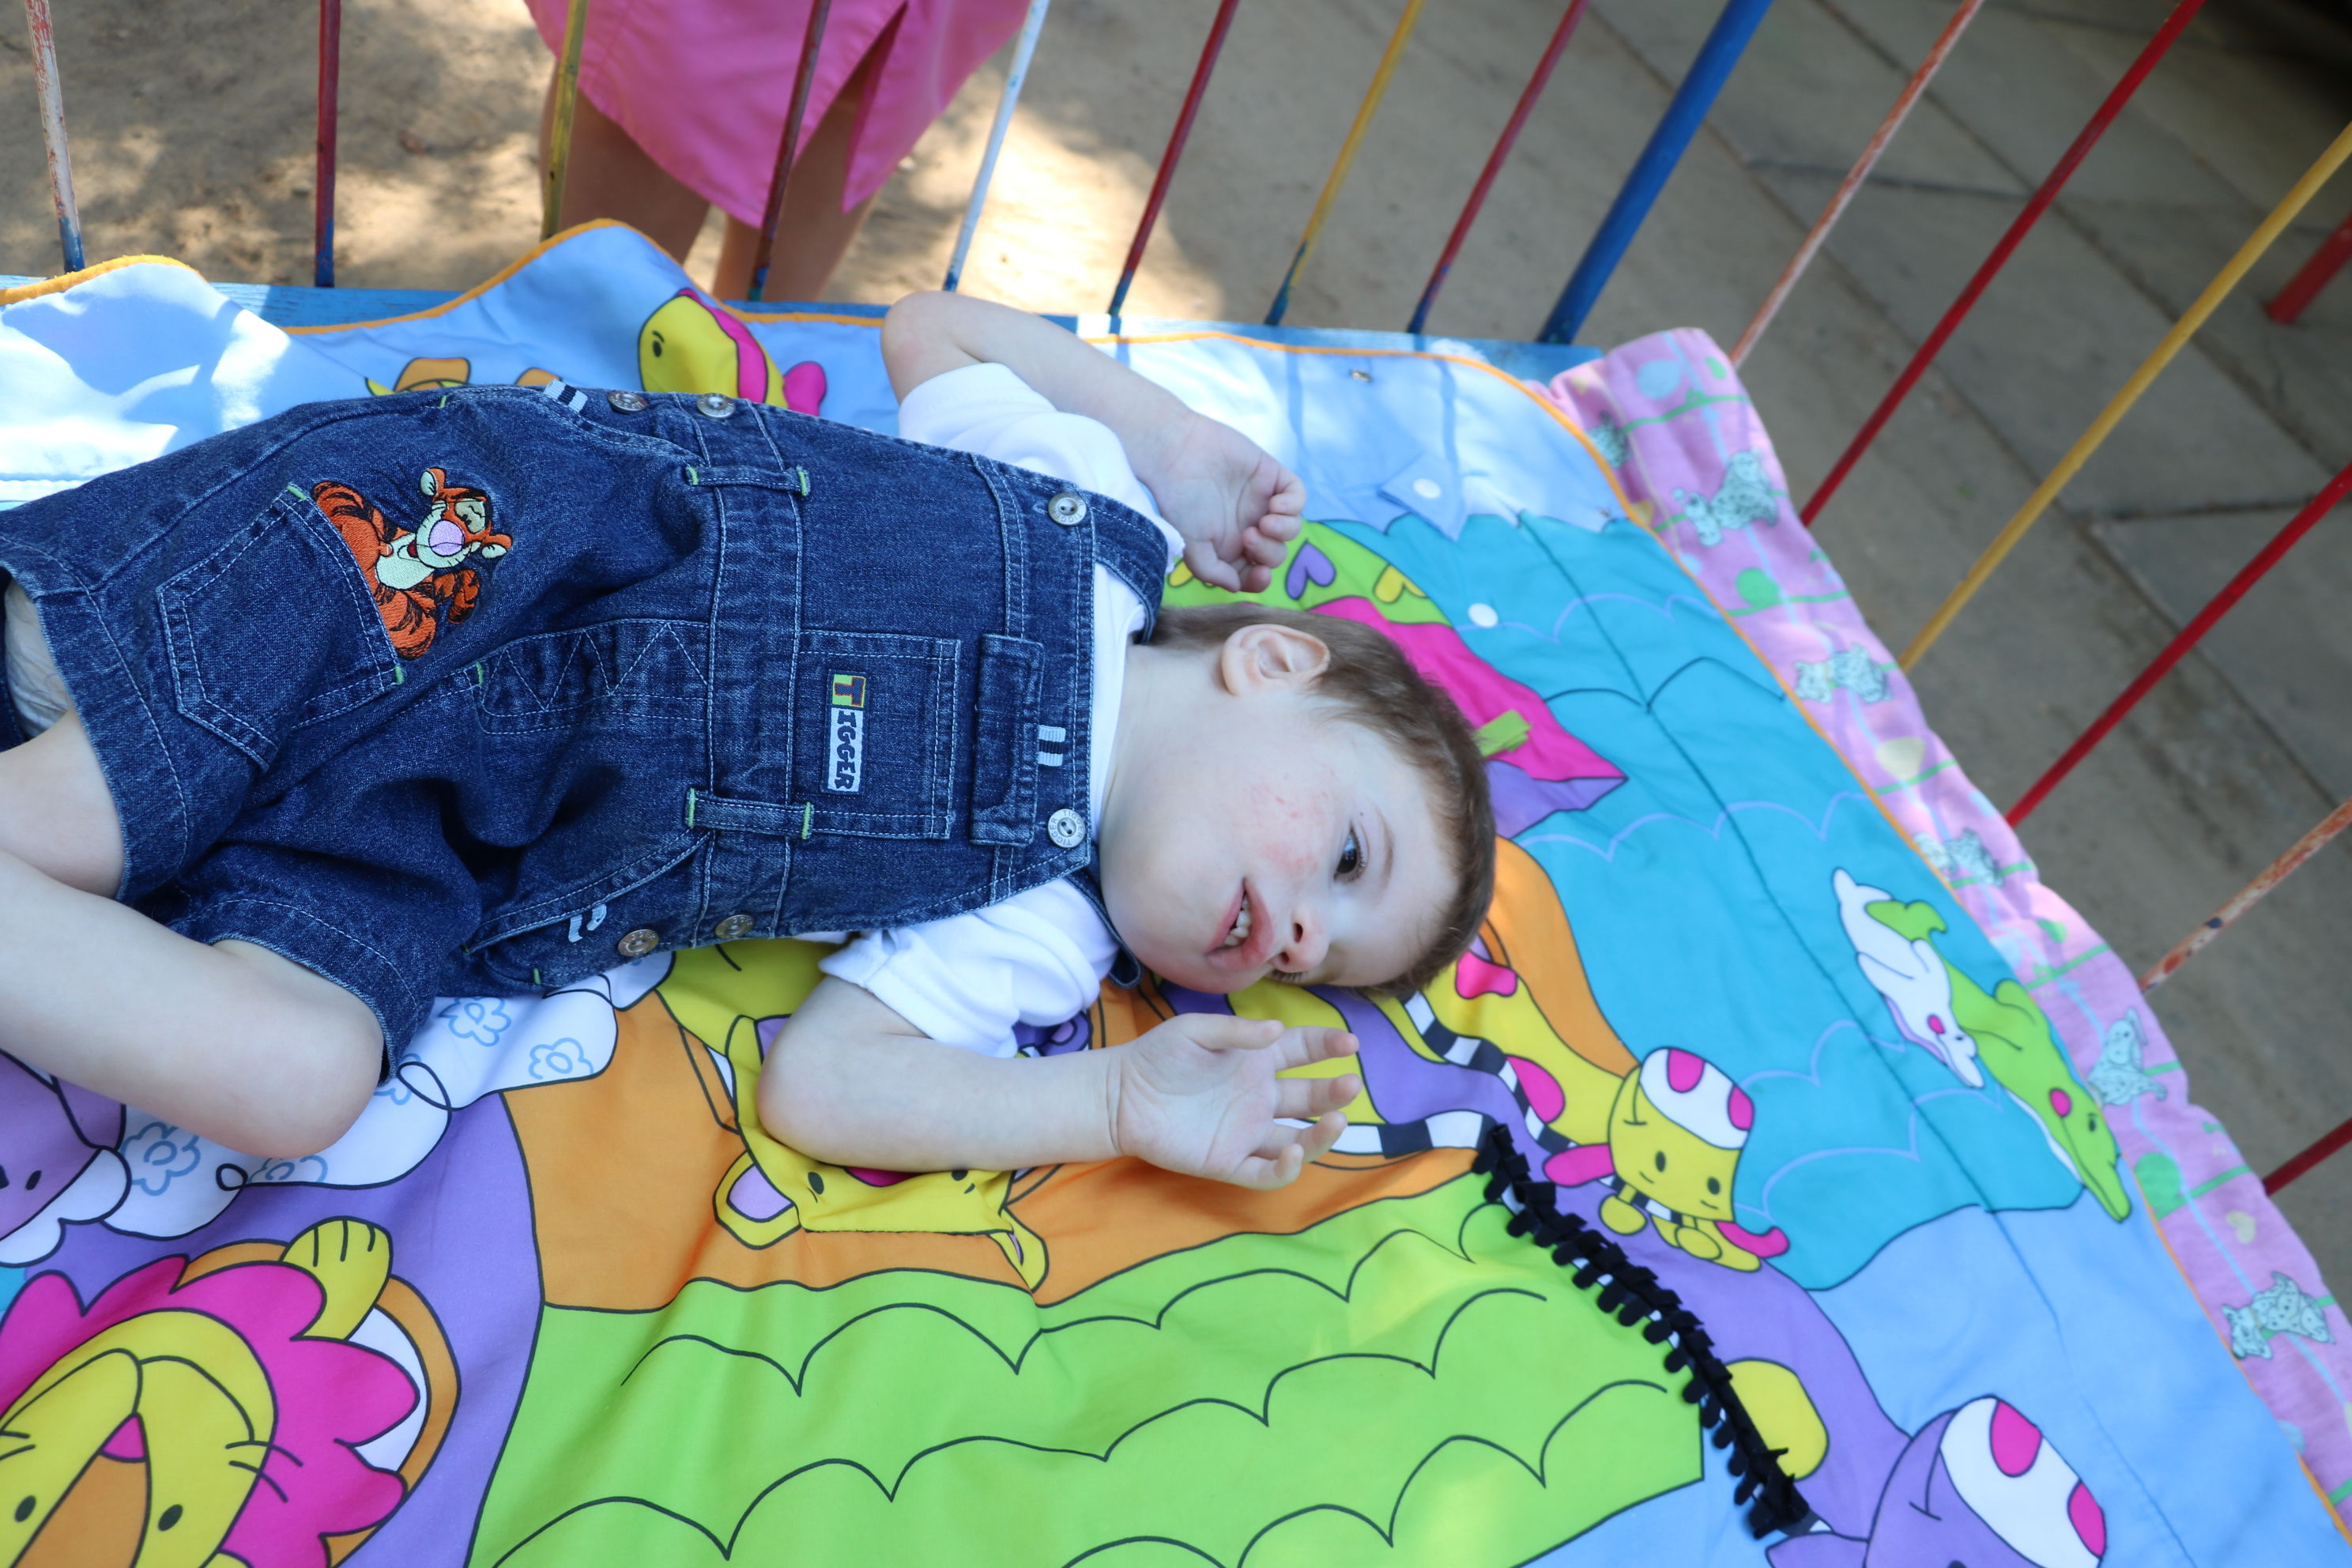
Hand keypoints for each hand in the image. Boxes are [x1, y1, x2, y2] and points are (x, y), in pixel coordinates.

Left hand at [1106, 1014, 1359, 1187]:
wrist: (1120, 1095)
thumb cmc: (1157, 1056)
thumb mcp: (1194, 1030)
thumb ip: (1236, 1030)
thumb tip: (1278, 1029)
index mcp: (1256, 1061)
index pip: (1303, 1052)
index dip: (1327, 1047)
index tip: (1349, 1042)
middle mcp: (1259, 1098)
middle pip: (1309, 1098)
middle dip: (1334, 1092)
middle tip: (1350, 1085)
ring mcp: (1247, 1132)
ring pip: (1297, 1140)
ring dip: (1322, 1135)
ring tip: (1337, 1120)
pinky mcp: (1228, 1161)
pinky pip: (1264, 1172)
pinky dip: (1284, 1168)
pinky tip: (1292, 1152)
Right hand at [1142, 414, 1305, 593]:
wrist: (1175, 455)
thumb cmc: (1178, 502)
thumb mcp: (1191, 546)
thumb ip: (1213, 572)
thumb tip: (1235, 585)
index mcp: (1229, 547)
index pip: (1254, 573)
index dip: (1261, 580)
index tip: (1260, 574)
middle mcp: (1247, 526)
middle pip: (1275, 553)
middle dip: (1268, 552)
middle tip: (1249, 536)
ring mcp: (1261, 502)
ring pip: (1291, 528)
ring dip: (1284, 531)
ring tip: (1265, 522)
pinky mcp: (1271, 476)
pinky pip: (1297, 497)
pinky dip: (1293, 505)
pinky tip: (1276, 505)